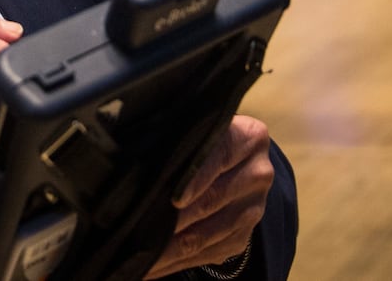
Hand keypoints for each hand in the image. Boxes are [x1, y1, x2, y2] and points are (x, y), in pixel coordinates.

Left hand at [146, 115, 274, 278]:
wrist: (230, 162)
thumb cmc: (198, 139)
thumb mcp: (193, 129)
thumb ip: (175, 137)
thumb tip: (133, 152)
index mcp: (249, 138)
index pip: (220, 155)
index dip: (194, 178)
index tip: (173, 198)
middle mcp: (258, 174)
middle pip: (210, 200)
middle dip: (171, 217)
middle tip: (135, 226)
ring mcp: (253, 209)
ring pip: (205, 234)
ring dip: (167, 247)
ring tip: (135, 252)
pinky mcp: (242, 238)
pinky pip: (206, 255)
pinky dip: (174, 261)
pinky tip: (149, 263)